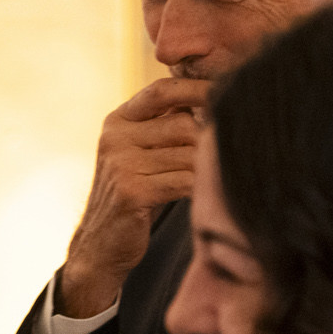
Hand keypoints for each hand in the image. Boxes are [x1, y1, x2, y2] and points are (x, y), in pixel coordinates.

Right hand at [57, 76, 208, 316]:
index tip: (231, 91)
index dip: (198, 88)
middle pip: (182, 124)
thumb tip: (220, 95)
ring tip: (215, 178)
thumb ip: (167, 126)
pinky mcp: (131, 191)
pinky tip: (205, 195)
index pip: (162, 90)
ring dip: (207, 169)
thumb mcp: (143, 153)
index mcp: (118, 121)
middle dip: (208, 141)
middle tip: (226, 154)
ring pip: (188, 154)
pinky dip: (200, 188)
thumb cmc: (135, 195)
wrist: (101, 245)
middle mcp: (115, 137)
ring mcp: (121, 164)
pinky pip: (183, 181)